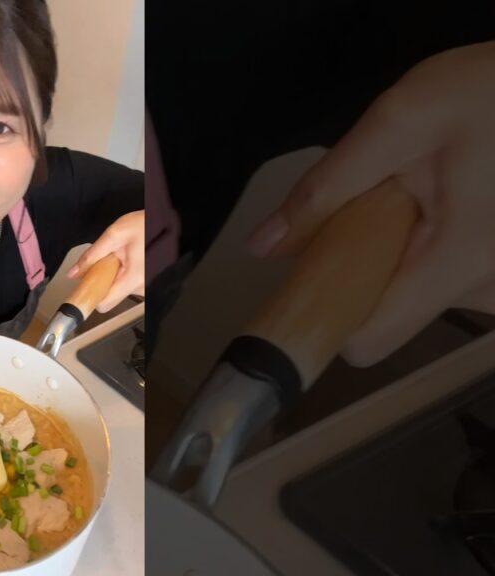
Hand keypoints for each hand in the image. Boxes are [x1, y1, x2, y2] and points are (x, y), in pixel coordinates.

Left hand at [67, 210, 144, 313]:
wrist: (168, 222)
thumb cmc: (147, 225)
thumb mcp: (115, 234)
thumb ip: (92, 255)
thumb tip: (74, 271)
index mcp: (134, 278)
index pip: (104, 303)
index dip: (91, 295)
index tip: (83, 288)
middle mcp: (143, 287)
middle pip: (110, 295)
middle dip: (104, 279)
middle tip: (111, 259)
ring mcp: (147, 287)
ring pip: (119, 290)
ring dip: (115, 275)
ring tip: (124, 257)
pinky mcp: (148, 285)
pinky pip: (128, 285)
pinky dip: (124, 275)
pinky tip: (130, 260)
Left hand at [246, 41, 494, 366]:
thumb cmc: (488, 93)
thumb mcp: (398, 122)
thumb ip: (326, 188)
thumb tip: (263, 245)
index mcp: (461, 260)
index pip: (368, 339)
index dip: (326, 313)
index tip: (305, 278)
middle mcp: (491, 291)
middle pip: (387, 313)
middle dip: (366, 264)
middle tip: (386, 201)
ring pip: (414, 298)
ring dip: (400, 254)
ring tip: (426, 194)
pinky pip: (443, 284)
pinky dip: (428, 252)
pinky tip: (446, 205)